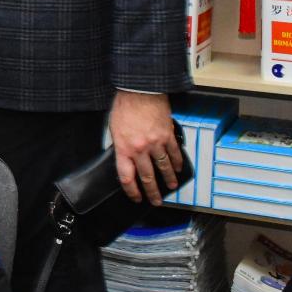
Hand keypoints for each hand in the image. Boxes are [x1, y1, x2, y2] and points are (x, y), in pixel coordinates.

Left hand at [109, 90, 181, 204]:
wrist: (139, 91)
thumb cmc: (124, 106)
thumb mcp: (114, 128)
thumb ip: (120, 145)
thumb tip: (124, 156)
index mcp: (124, 148)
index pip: (126, 176)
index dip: (131, 190)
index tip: (135, 197)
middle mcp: (140, 149)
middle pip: (147, 176)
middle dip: (152, 192)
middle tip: (156, 200)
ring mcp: (155, 143)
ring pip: (163, 167)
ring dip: (168, 179)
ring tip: (171, 187)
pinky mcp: (167, 136)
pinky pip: (174, 153)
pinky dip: (177, 163)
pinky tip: (178, 169)